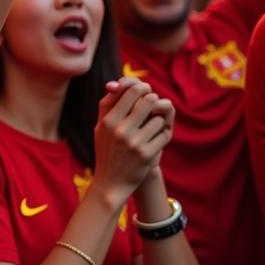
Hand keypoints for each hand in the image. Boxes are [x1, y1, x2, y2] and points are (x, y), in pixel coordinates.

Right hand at [93, 78, 174, 207]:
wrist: (110, 182)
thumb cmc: (107, 150)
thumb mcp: (101, 127)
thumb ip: (108, 104)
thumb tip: (119, 82)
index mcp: (108, 120)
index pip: (131, 91)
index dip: (142, 88)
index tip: (145, 92)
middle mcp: (119, 130)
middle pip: (148, 100)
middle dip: (154, 102)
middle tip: (154, 106)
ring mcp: (133, 142)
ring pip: (159, 118)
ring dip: (159, 121)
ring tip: (153, 127)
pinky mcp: (147, 154)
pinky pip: (164, 135)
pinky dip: (162, 135)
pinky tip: (155, 140)